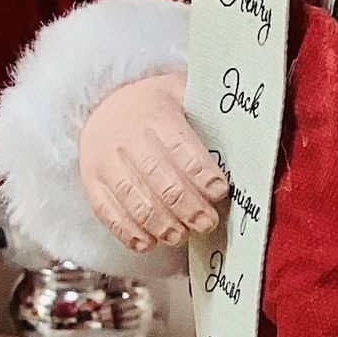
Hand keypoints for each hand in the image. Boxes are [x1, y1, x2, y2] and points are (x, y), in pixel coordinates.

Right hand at [78, 72, 225, 252]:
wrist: (104, 106)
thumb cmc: (157, 107)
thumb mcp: (183, 94)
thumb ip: (209, 115)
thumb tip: (246, 140)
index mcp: (156, 113)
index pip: (181, 147)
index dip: (202, 173)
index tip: (220, 191)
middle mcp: (126, 137)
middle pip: (159, 177)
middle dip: (187, 205)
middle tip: (207, 223)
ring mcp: (105, 161)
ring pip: (133, 198)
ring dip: (160, 223)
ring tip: (180, 236)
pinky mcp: (91, 182)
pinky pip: (106, 211)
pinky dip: (128, 231)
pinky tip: (148, 242)